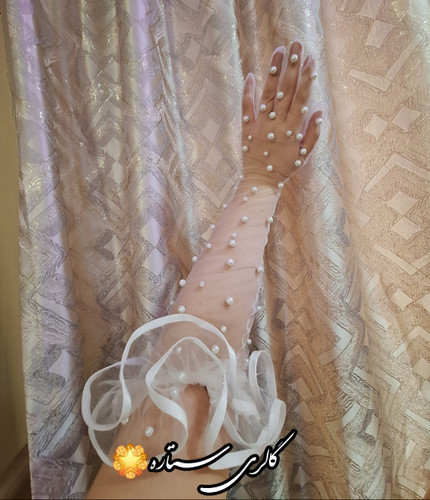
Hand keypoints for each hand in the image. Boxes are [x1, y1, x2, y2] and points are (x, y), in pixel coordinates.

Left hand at [241, 41, 321, 186]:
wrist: (261, 181)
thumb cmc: (285, 168)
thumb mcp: (304, 154)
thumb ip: (313, 133)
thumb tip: (318, 109)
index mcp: (292, 129)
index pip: (301, 97)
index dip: (306, 77)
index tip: (311, 58)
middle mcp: (276, 123)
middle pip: (286, 89)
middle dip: (293, 65)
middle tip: (297, 44)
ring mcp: (260, 124)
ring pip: (268, 93)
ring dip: (274, 71)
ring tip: (279, 50)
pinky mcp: (247, 127)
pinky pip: (246, 106)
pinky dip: (248, 91)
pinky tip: (252, 74)